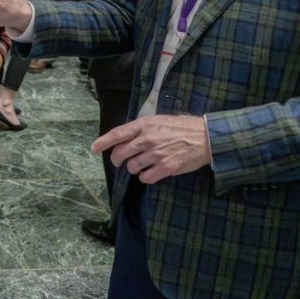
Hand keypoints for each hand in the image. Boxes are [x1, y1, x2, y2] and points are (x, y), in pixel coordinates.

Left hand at [91, 115, 210, 183]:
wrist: (206, 137)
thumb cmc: (183, 127)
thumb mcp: (159, 120)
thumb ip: (142, 129)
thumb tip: (126, 137)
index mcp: (145, 125)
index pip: (118, 134)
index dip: (103, 142)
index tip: (93, 148)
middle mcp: (148, 139)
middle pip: (121, 153)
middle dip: (117, 159)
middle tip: (119, 161)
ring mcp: (156, 154)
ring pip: (132, 167)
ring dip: (134, 168)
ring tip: (142, 164)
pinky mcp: (166, 168)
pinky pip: (146, 178)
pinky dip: (145, 177)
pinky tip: (151, 172)